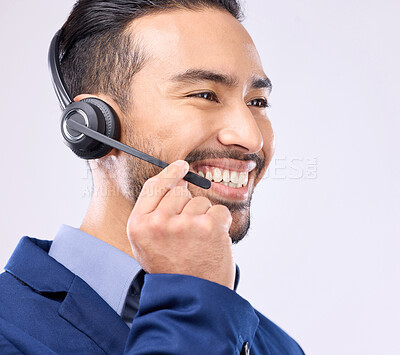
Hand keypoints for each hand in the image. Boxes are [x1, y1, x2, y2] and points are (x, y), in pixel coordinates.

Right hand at [127, 160, 235, 289]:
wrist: (191, 296)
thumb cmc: (171, 268)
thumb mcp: (146, 243)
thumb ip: (153, 212)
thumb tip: (176, 181)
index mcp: (138, 225)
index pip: (154, 186)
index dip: (170, 174)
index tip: (181, 166)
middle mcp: (159, 222)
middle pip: (180, 192)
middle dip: (187, 206)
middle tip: (186, 233)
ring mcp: (185, 224)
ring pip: (201, 201)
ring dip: (203, 217)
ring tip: (198, 243)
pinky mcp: (209, 226)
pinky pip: (219, 210)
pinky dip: (220, 224)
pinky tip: (212, 243)